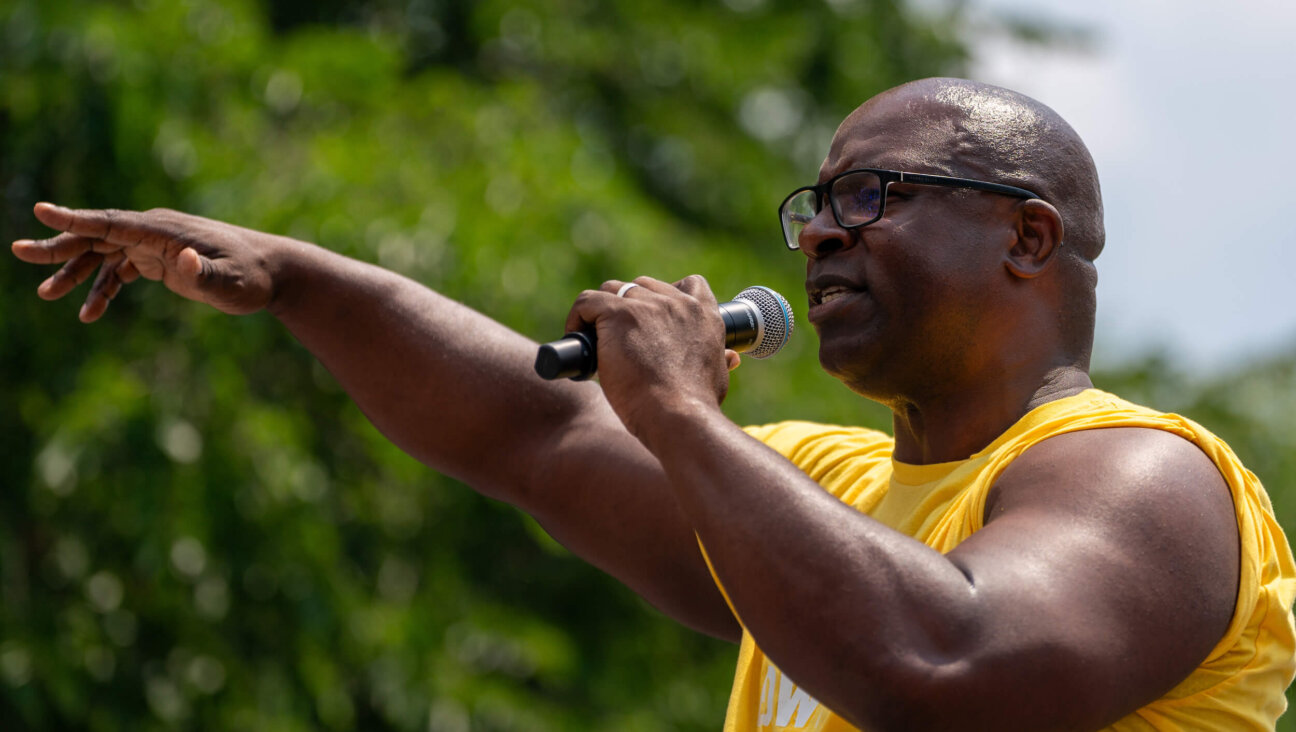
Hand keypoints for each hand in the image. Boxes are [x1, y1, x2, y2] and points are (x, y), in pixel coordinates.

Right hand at [11, 203, 286, 320]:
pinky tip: (89, 315)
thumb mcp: (230, 282)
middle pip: (98, 235)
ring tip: (47, 295)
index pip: (112, 222)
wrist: (273, 273)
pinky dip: (103, 290)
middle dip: (60, 246)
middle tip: (20, 253)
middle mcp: (154, 232)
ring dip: (76, 272)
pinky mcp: (160, 261)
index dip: (76, 219)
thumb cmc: (252, 276)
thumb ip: (202, 274)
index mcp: (163, 231)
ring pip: (104, 254)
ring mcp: (155, 246)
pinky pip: (121, 272)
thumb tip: (180, 259)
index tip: (41, 211)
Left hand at [564, 275, 736, 436]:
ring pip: (611, 291)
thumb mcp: (718, 377)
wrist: (679, 416)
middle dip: (627, 309)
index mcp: (704, 315)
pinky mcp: (619, 314)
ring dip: (601, 313)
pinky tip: (579, 341)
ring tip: (595, 343)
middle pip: (642, 286)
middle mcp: (677, 303)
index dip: (665, 296)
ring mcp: (647, 305)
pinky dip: (577, 318)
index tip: (651, 319)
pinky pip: (587, 302)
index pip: (688, 284)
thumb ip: (721, 360)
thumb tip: (730, 357)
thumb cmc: (697, 406)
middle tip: (618, 342)